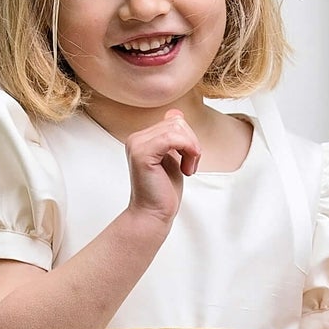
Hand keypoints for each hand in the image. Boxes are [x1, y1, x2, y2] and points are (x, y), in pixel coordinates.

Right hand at [124, 108, 200, 226]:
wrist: (153, 214)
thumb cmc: (163, 191)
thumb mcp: (173, 158)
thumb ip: (174, 137)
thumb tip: (176, 113)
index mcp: (142, 138)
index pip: (174, 120)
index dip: (188, 138)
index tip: (189, 159)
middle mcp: (136, 138)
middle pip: (177, 122)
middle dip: (192, 143)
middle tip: (190, 166)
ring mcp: (137, 144)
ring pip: (177, 127)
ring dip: (191, 149)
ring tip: (188, 169)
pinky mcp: (142, 153)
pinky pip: (172, 138)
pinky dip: (187, 151)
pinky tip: (186, 169)